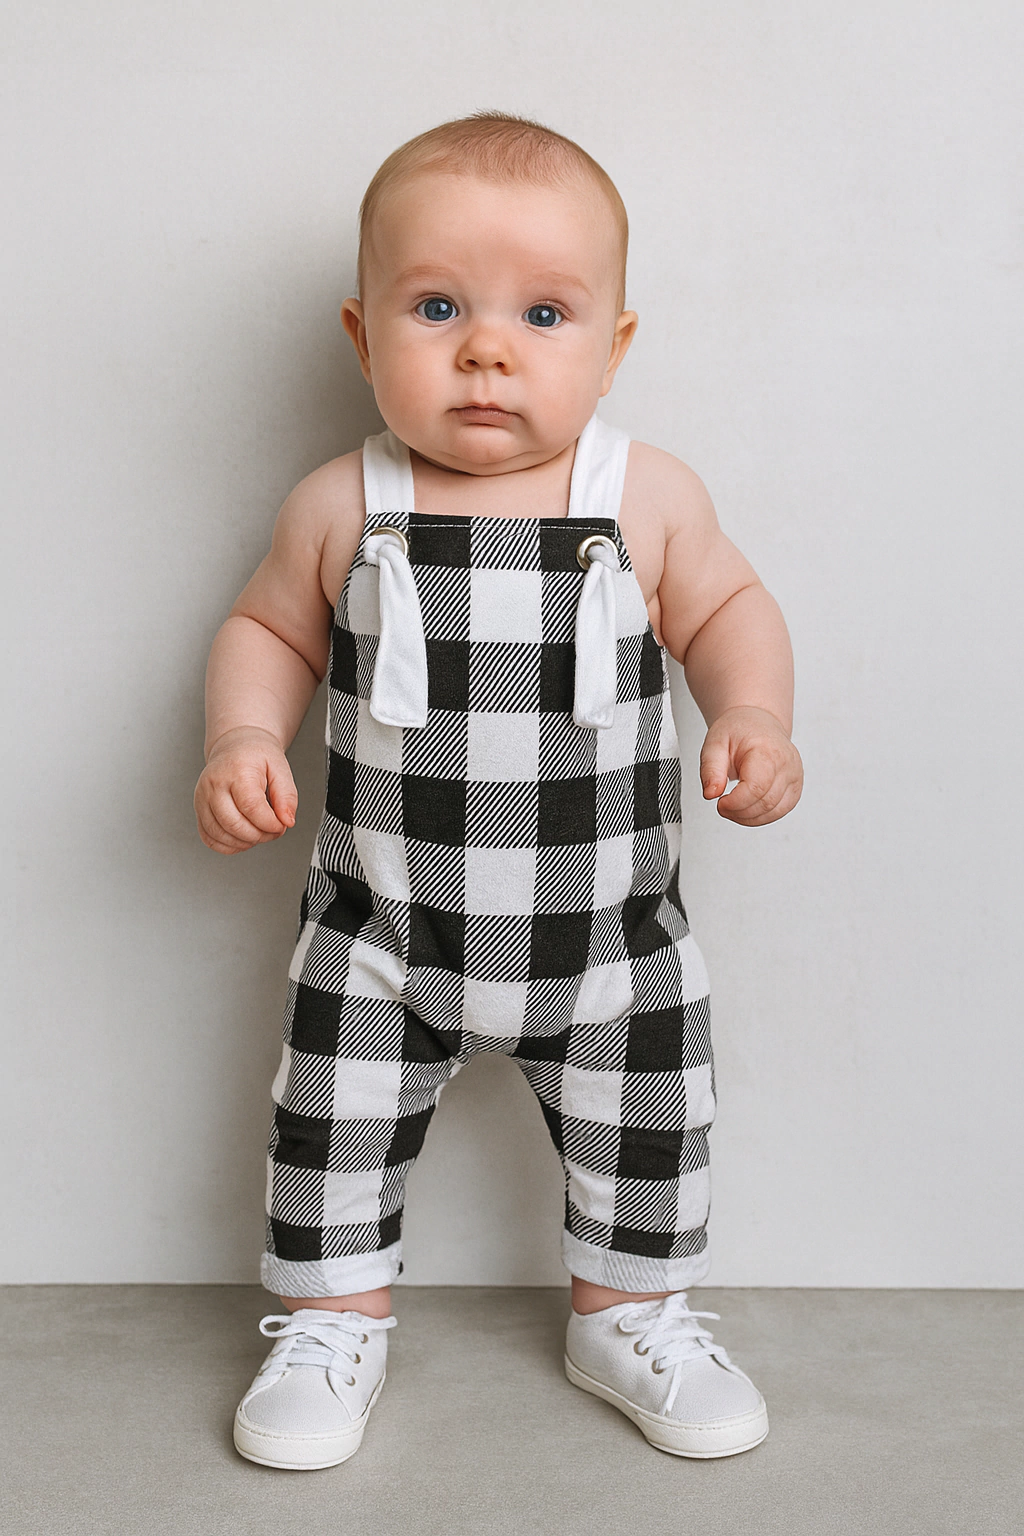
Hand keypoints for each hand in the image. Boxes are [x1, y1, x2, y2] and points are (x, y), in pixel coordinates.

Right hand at [194, 727, 297, 853]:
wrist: (235, 746)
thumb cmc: (256, 755)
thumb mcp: (280, 768)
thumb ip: (287, 796)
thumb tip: (287, 820)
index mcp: (237, 772)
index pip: (252, 808)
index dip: (270, 824)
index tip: (281, 825)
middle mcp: (214, 785)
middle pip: (234, 825)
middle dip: (260, 836)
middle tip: (273, 830)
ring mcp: (202, 799)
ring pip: (220, 835)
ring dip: (245, 842)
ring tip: (260, 832)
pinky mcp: (198, 810)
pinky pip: (209, 838)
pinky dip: (228, 845)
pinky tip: (243, 837)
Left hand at [699, 706, 802, 825]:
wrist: (757, 724)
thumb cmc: (739, 731)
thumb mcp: (715, 744)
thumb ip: (710, 769)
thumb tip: (711, 793)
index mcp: (768, 751)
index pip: (756, 788)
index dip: (735, 803)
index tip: (720, 802)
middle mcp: (787, 764)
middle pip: (765, 803)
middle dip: (739, 812)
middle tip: (722, 806)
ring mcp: (794, 777)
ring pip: (774, 812)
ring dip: (748, 817)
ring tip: (732, 806)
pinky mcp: (795, 789)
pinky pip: (779, 812)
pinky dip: (760, 817)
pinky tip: (746, 809)